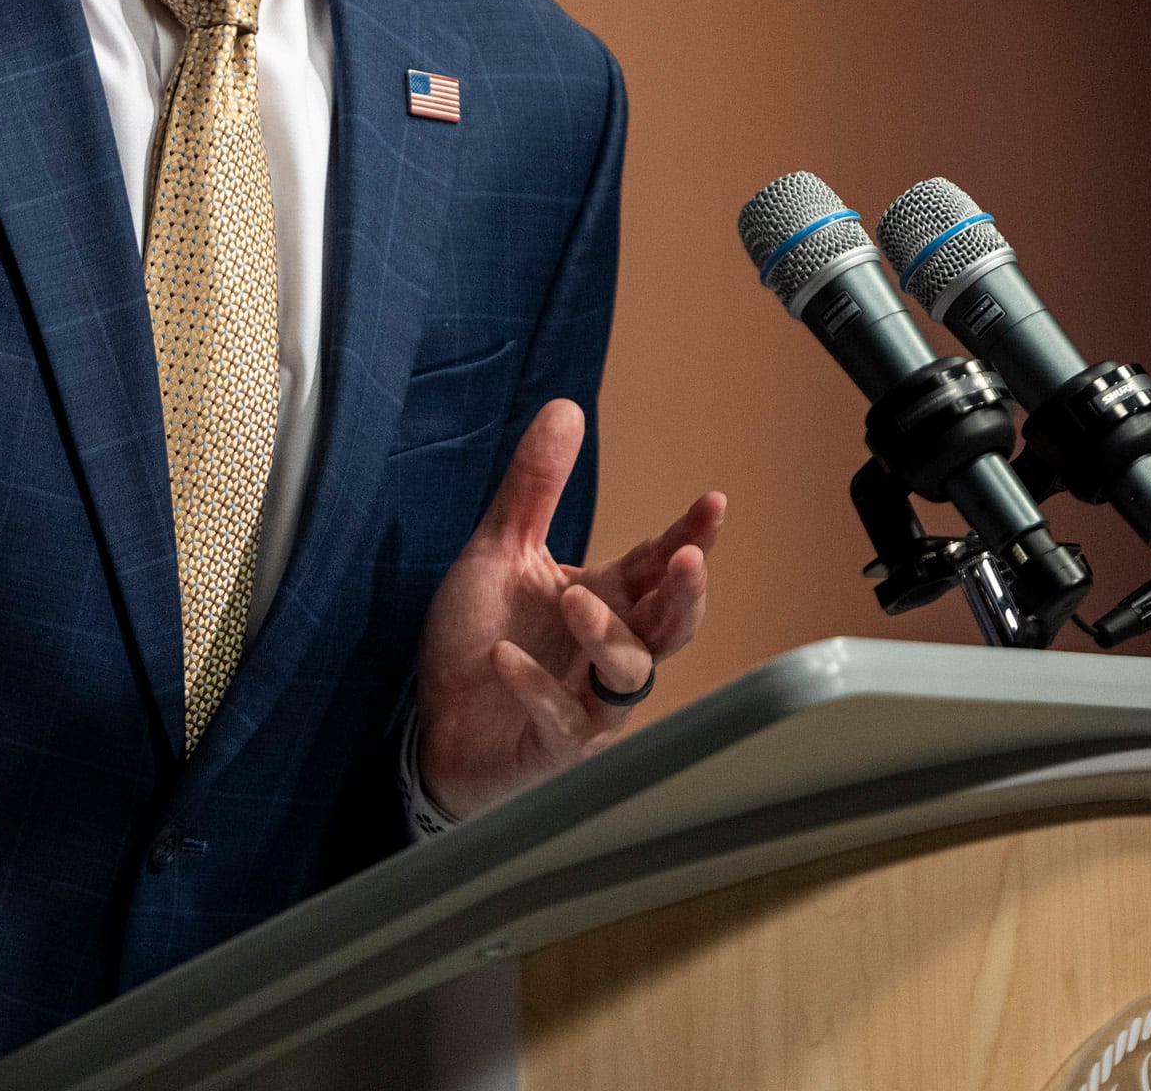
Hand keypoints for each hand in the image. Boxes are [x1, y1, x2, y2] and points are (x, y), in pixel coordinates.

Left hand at [412, 399, 724, 821]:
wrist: (436, 725)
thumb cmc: (479, 638)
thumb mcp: (499, 552)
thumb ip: (534, 488)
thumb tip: (566, 406)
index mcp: (602, 600)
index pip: (657, 566)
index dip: (689, 537)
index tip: (713, 503)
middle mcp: (605, 650)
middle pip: (670, 624)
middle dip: (684, 593)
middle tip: (686, 560)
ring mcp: (587, 702)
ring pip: (628, 672)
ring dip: (607, 635)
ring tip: (570, 600)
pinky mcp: (554, 745)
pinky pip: (562, 719)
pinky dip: (536, 687)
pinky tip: (504, 658)